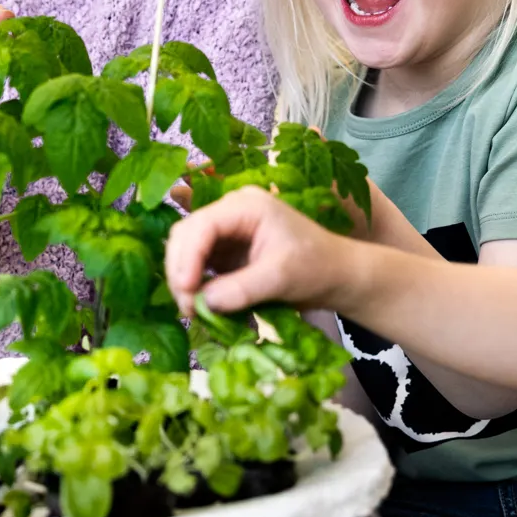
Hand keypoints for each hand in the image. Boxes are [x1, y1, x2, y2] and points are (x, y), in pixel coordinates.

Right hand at [165, 187, 362, 315]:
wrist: (336, 275)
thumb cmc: (316, 267)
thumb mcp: (280, 278)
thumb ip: (241, 289)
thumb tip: (202, 303)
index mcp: (246, 205)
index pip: (202, 225)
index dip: (187, 257)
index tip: (186, 290)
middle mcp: (230, 211)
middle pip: (186, 234)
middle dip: (180, 270)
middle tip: (187, 308)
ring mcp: (226, 230)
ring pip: (185, 249)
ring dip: (183, 279)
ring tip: (193, 310)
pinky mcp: (225, 250)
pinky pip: (196, 263)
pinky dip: (193, 284)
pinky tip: (200, 304)